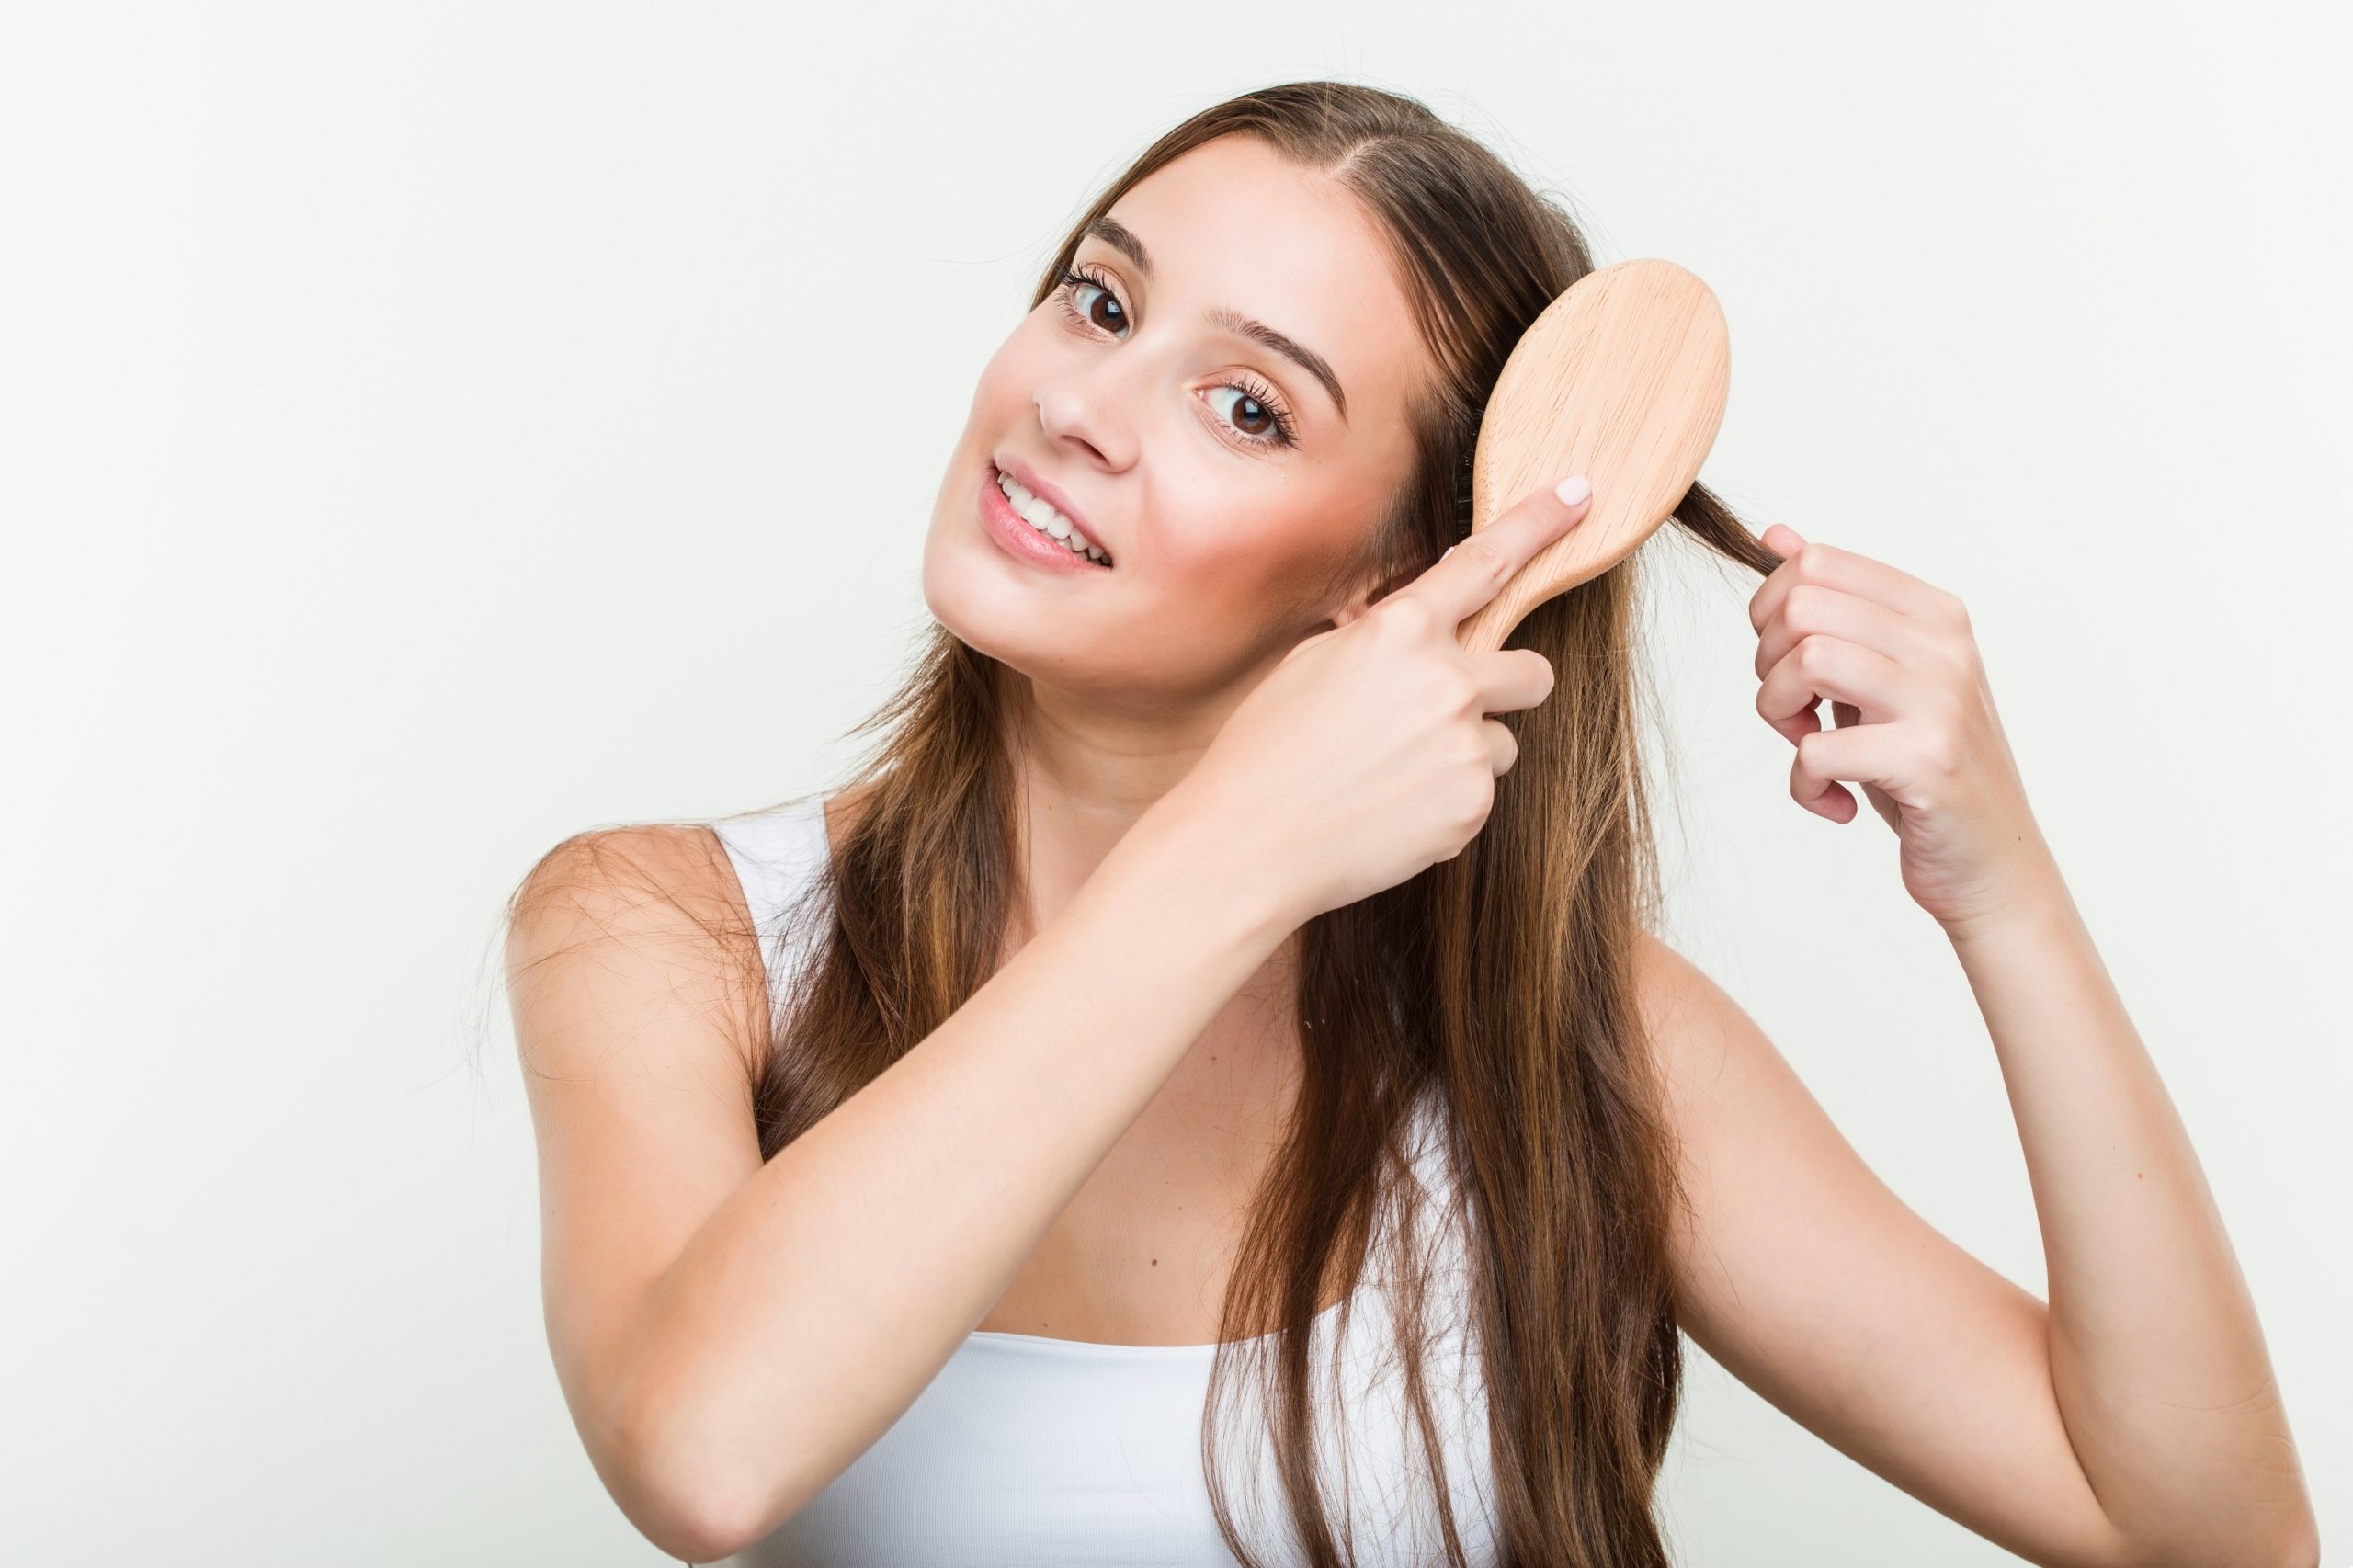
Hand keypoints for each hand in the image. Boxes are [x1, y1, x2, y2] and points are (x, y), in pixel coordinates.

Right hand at [1170, 477, 1594, 925]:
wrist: (1252, 844)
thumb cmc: (1266, 754)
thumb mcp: (1312, 662)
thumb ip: (1381, 638)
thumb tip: (1420, 632)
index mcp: (1401, 629)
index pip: (1488, 561)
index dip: (1539, 522)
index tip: (1578, 494)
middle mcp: (1447, 680)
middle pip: (1533, 669)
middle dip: (1510, 685)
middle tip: (1460, 707)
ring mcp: (1466, 746)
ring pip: (1502, 741)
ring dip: (1466, 752)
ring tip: (1394, 774)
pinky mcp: (1472, 806)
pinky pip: (1479, 793)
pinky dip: (1446, 802)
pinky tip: (1391, 810)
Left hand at [1748, 522, 2059, 931]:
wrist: (1990, 861)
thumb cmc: (1923, 767)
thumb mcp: (1879, 675)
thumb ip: (1833, 606)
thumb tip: (1775, 536)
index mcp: (1933, 612)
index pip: (1815, 562)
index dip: (1768, 615)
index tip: (1787, 666)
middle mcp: (1945, 645)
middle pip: (1801, 606)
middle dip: (1768, 666)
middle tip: (1794, 715)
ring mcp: (1942, 700)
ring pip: (1806, 661)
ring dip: (1779, 715)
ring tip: (1807, 750)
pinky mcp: (1929, 760)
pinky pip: (1816, 749)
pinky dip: (1803, 784)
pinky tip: (1832, 801)